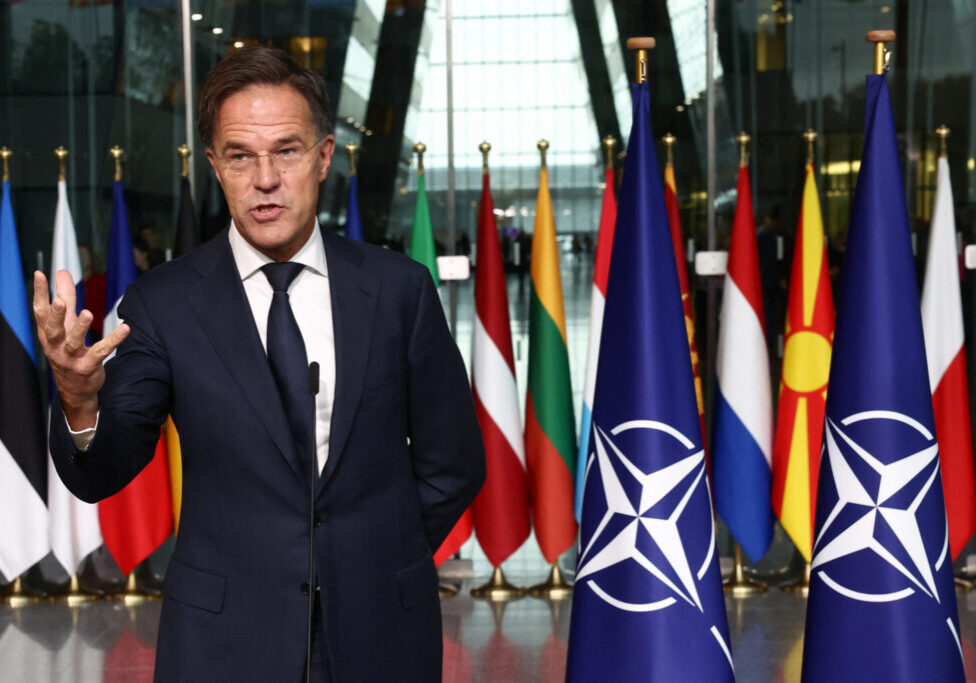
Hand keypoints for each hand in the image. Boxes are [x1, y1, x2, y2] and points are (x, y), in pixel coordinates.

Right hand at [33, 270, 129, 429]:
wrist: (75, 389)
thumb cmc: (68, 350)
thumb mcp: (64, 325)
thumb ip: (66, 297)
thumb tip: (62, 271)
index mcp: (48, 334)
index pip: (40, 312)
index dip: (40, 293)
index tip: (41, 274)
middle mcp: (55, 346)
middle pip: (53, 329)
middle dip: (56, 315)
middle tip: (59, 301)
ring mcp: (71, 358)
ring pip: (73, 342)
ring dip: (80, 328)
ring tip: (88, 313)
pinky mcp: (88, 367)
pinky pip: (101, 352)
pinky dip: (113, 340)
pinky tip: (125, 329)